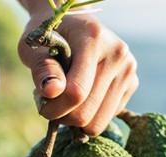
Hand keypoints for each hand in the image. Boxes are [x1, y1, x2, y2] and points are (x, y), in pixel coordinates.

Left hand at [18, 11, 137, 135]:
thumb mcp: (33, 46)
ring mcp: (128, 70)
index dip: (53, 108)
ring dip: (75, 119)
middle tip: (51, 101)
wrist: (74, 24)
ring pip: (97, 123)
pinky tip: (83, 95)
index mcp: (93, 39)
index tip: (40, 103)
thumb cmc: (49, 36)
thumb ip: (41, 68)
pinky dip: (90, 114)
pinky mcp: (132, 84)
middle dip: (62, 116)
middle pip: (87, 114)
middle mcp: (118, 54)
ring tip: (66, 98)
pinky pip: (106, 119)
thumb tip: (52, 91)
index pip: (76, 91)